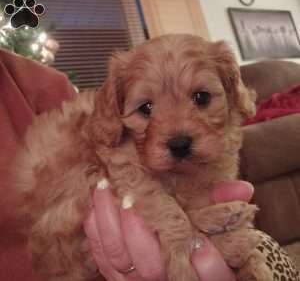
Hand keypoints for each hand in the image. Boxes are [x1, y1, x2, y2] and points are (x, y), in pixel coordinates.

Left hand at [84, 180, 253, 280]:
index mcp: (201, 273)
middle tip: (130, 196)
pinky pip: (102, 259)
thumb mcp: (220, 229)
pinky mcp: (119, 277)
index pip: (211, 279)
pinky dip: (95, 231)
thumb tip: (243, 188)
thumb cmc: (201, 240)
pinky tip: (95, 206)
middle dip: (137, 230)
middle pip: (151, 266)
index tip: (199, 239)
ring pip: (119, 259)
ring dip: (108, 222)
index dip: (208, 265)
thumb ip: (227, 208)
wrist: (178, 267)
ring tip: (104, 187)